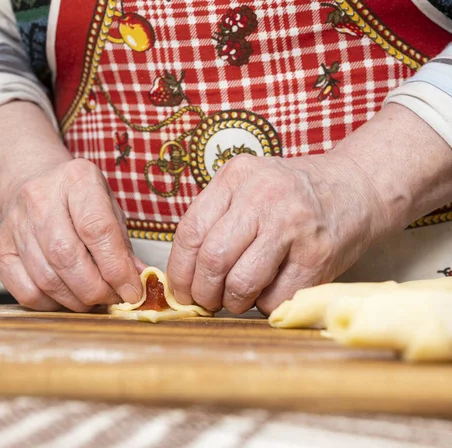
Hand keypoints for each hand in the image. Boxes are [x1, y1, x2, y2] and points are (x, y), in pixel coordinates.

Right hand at [0, 159, 143, 310]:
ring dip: (77, 300)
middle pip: (67, 257)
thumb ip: (123, 245)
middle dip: (96, 289)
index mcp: (76, 179)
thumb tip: (138, 281)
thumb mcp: (109, 208)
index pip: (98, 230)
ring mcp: (15, 223)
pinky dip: (51, 304)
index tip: (132, 291)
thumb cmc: (78, 200)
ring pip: (47, 279)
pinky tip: (67, 297)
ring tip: (94, 299)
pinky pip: (26, 291)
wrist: (34, 184)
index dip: (117, 268)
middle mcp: (40, 198)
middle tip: (113, 298)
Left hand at [167, 103, 451, 315]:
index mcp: (236, 176)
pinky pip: (275, 298)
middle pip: (212, 259)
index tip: (180, 291)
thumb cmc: (291, 194)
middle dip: (203, 293)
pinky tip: (270, 292)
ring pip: (241, 283)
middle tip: (207, 301)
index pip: (190, 231)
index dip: (179, 271)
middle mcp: (262, 196)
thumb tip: (183, 274)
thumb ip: (216, 217)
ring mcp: (292, 225)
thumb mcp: (248, 186)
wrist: (357, 187)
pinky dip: (265, 305)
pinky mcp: (318, 255)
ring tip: (238, 298)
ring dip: (233, 302)